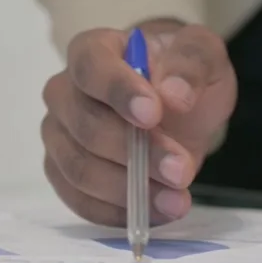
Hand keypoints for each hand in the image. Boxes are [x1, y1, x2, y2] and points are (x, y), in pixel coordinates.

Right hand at [42, 19, 236, 225]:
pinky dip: (118, 213)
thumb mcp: (202, 54)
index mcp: (91, 50)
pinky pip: (80, 201)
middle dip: (134, 153)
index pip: (91, 66)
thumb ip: (190, 64)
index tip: (153, 113)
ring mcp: (59, 134)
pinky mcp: (63, 173)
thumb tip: (174, 95)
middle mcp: (64, 90)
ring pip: (79, 169)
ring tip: (176, 200)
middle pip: (85, 125)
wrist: (177, 105)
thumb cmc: (180, 73)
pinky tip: (156, 212)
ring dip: (129, 190)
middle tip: (181, 170)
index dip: (118, 90)